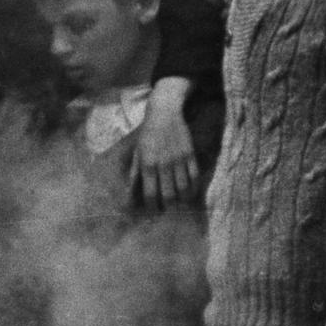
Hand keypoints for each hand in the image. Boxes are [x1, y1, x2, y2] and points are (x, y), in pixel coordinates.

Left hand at [129, 84, 201, 205]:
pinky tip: (191, 193)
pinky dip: (193, 187)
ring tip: (179, 205)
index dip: (152, 207)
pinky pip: (194, 176)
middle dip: (167, 207)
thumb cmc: (147, 135)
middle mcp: (163, 164)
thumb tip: (131, 194)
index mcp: (147, 165)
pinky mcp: (190, 154)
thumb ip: (135, 174)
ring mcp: (178, 159)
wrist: (164, 113)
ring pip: (183, 188)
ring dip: (181, 200)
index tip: (153, 212)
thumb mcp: (137, 153)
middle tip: (167, 211)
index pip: (150, 193)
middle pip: (168, 194)